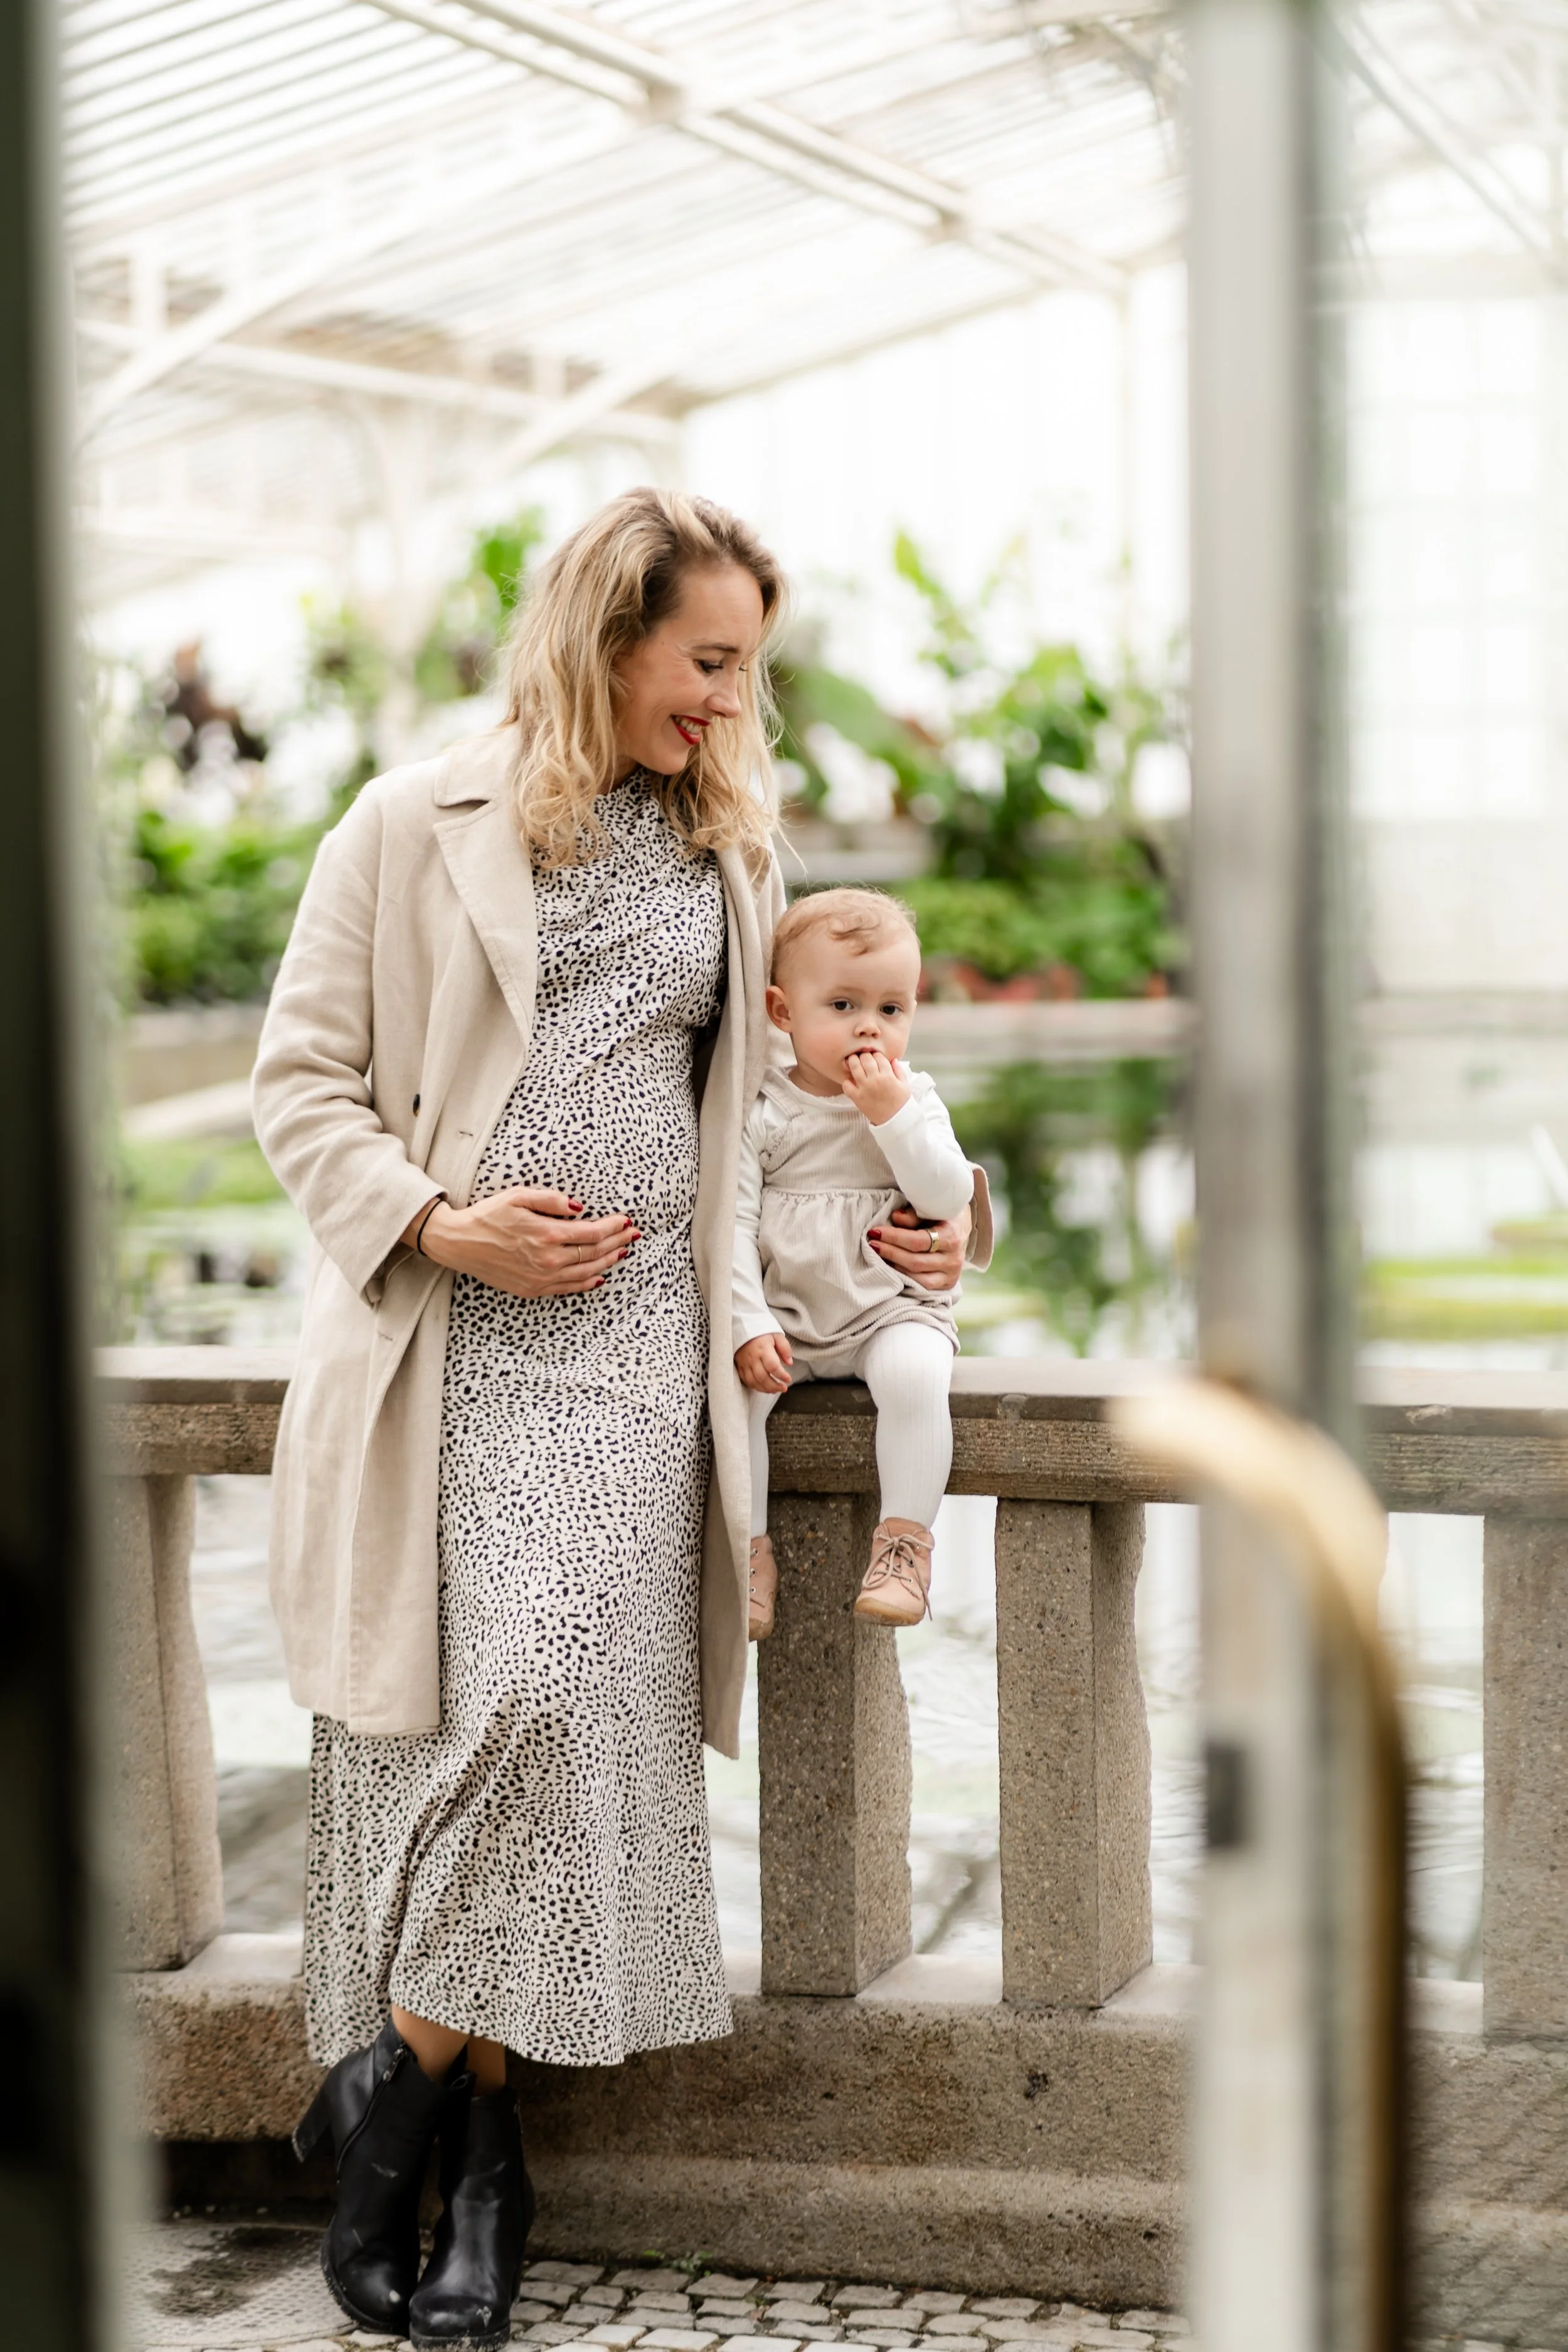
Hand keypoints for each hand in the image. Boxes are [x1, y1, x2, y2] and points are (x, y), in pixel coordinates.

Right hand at [409, 1187, 637, 1298]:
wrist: (459, 1243)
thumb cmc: (488, 1215)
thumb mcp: (519, 1196)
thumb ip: (552, 1200)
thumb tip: (580, 1207)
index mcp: (546, 1234)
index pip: (592, 1233)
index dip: (613, 1227)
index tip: (626, 1220)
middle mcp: (547, 1260)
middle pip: (594, 1253)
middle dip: (617, 1243)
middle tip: (633, 1235)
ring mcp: (541, 1278)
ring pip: (586, 1272)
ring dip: (608, 1262)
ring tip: (622, 1252)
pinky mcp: (533, 1290)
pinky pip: (569, 1288)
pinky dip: (588, 1282)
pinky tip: (600, 1275)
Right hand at [736, 1331, 793, 1392]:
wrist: (741, 1325)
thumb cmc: (762, 1330)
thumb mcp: (776, 1334)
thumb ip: (785, 1348)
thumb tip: (789, 1363)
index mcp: (763, 1348)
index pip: (773, 1366)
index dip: (782, 1375)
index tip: (789, 1379)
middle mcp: (752, 1357)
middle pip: (762, 1377)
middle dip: (774, 1386)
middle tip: (784, 1388)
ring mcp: (744, 1363)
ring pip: (753, 1381)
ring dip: (765, 1389)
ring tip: (775, 1390)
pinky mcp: (739, 1365)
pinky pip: (746, 1380)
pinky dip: (755, 1386)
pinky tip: (764, 1387)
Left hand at [841, 1050, 909, 1125]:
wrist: (895, 1120)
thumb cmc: (901, 1103)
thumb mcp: (905, 1085)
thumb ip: (899, 1070)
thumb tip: (893, 1059)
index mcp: (888, 1075)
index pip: (879, 1057)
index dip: (876, 1054)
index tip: (874, 1056)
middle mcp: (875, 1080)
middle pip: (865, 1059)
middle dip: (864, 1055)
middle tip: (863, 1056)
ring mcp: (865, 1088)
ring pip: (854, 1067)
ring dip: (852, 1061)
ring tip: (853, 1060)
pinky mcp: (857, 1097)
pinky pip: (846, 1085)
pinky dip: (846, 1081)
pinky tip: (850, 1080)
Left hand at [868, 1202, 970, 1292]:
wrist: (961, 1230)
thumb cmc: (942, 1216)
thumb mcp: (932, 1209)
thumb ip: (914, 1214)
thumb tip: (896, 1217)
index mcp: (952, 1235)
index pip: (918, 1240)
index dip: (894, 1237)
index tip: (875, 1231)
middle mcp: (954, 1258)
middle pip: (915, 1261)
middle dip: (890, 1252)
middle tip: (871, 1243)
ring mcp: (951, 1274)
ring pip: (917, 1276)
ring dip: (894, 1266)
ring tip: (879, 1255)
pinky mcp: (947, 1284)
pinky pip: (922, 1286)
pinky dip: (905, 1278)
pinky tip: (892, 1267)